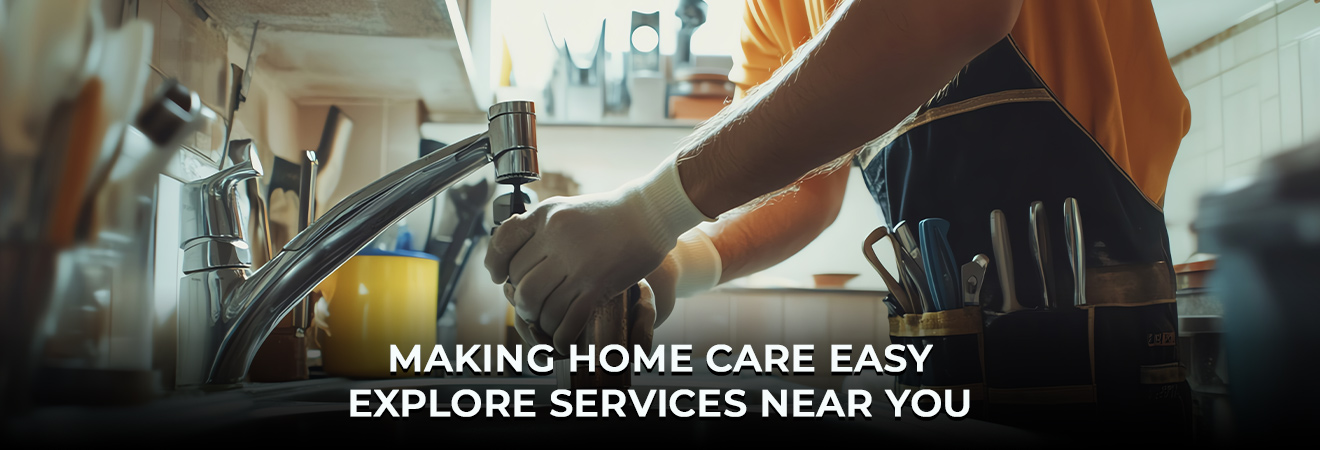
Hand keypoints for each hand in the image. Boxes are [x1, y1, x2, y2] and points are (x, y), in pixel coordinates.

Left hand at [486, 155, 712, 353]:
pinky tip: (562, 341)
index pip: (503, 244)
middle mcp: (556, 238)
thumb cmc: (608, 213)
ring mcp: (576, 263)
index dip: (495, 265)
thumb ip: (539, 227)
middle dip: (521, 300)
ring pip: (538, 304)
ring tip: (547, 322)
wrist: (649, 214)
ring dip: (539, 321)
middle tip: (531, 305)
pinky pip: (568, 319)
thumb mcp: (566, 208)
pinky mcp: (596, 285)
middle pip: (519, 281)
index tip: (499, 277)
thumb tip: (512, 255)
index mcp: (546, 216)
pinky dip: (561, 336)